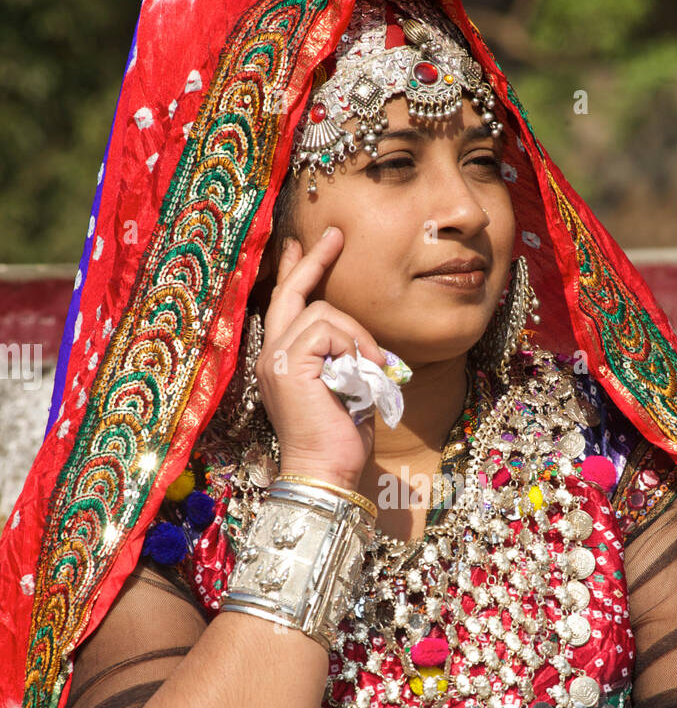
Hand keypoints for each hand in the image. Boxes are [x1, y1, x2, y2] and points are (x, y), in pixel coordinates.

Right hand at [256, 227, 387, 490]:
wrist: (327, 473)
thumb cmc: (340, 439)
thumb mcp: (346, 386)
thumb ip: (343, 356)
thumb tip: (359, 334)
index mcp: (281, 361)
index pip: (285, 306)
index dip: (296, 273)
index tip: (302, 244)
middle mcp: (270, 356)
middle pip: (290, 294)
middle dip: (314, 261)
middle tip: (336, 235)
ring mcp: (275, 360)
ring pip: (322, 313)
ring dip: (357, 335)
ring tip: (375, 365)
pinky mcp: (289, 365)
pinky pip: (327, 330)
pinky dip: (353, 345)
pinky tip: (365, 370)